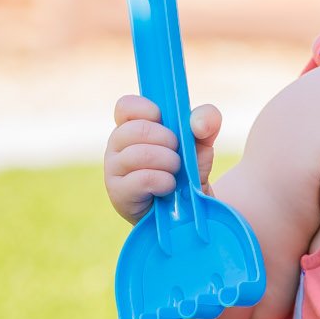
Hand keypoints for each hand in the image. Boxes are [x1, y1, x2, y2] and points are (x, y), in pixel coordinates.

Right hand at [103, 94, 221, 224]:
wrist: (189, 212)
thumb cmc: (188, 172)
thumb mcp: (202, 143)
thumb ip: (206, 121)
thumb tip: (198, 122)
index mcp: (132, 127)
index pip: (125, 106)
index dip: (146, 109)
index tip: (164, 120)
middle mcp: (116, 147)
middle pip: (135, 129)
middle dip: (166, 140)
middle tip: (177, 154)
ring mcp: (113, 170)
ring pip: (139, 154)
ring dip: (168, 162)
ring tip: (175, 172)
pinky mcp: (118, 194)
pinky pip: (143, 178)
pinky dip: (163, 181)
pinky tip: (169, 187)